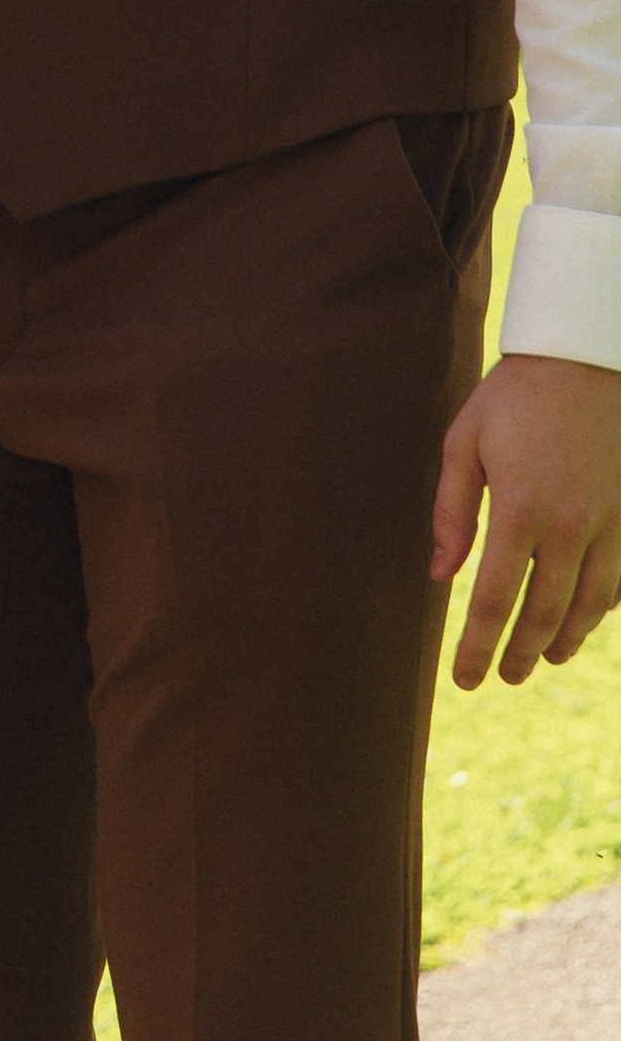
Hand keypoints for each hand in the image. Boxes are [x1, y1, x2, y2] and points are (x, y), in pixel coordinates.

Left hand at [433, 352, 620, 687]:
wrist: (585, 360)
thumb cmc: (514, 398)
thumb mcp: (464, 444)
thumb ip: (451, 513)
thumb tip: (438, 576)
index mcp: (519, 509)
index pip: (492, 599)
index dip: (477, 646)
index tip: (465, 679)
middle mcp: (570, 526)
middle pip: (545, 614)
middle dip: (520, 653)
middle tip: (503, 676)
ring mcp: (610, 523)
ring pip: (590, 606)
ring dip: (566, 640)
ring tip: (545, 658)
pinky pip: (620, 580)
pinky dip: (602, 608)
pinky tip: (585, 618)